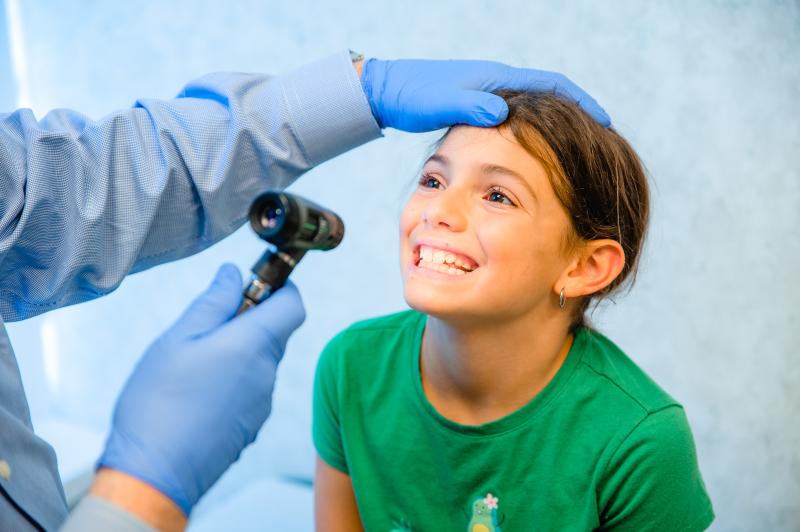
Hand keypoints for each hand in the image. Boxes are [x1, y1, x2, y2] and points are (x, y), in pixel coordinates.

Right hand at [98, 264, 304, 514]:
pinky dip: (233, 381)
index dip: (281, 288)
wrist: (156, 473)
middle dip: (248, 321)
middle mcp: (267, 373)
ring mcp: (262, 403)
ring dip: (238, 353)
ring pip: (260, 362)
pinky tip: (198, 393)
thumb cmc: (160, 400)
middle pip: (274, 333)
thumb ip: (213, 301)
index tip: (253, 285)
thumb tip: (234, 273)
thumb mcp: (179, 338)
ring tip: (194, 365)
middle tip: (206, 326)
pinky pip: (251, 390)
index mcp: (254, 344)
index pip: (293, 305)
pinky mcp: (252, 425)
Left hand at [361, 58, 610, 131]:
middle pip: (549, 98)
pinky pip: (515, 120)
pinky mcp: (476, 109)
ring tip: (573, 151)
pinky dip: (531, 134)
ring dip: (554, 127)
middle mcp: (497, 85)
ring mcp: (487, 96)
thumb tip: (502, 113)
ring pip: (533, 111)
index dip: (580, 102)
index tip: (603, 121)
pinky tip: (532, 153)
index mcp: (497, 80)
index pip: (552, 85)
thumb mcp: (442, 103)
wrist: (388, 92)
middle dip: (575, 116)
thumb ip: (471, 107)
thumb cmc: (413, 96)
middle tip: (597, 141)